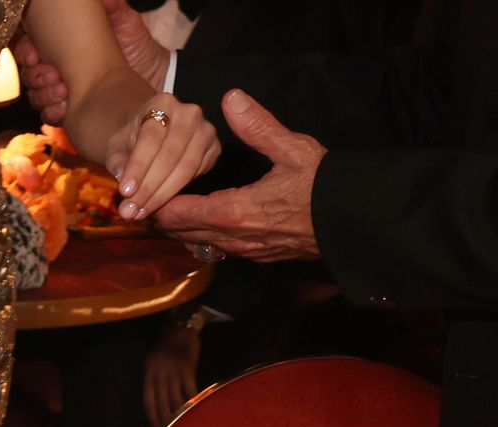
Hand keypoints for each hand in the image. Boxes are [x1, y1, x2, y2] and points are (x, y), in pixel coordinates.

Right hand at [12, 0, 167, 124]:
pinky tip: (66, 108)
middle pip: (29, 72)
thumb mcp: (127, 23)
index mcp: (65, 44)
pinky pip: (49, 115)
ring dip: (44, 95)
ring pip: (36, 95)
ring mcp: (63, 90)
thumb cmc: (140, 47)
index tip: (35, 54)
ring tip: (64, 91)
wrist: (156, 78)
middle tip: (53, 75)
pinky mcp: (71, 110)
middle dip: (36, 75)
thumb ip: (113, 8)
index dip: (26, 50)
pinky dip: (53, 112)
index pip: (31, 46)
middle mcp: (59, 67)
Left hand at [105, 92, 218, 220]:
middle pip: (170, 156)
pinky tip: (155, 207)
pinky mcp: (214, 150)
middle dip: (148, 188)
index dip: (138, 167)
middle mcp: (190, 114)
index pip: (151, 138)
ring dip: (161, 196)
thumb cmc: (132, 139)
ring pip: (185, 169)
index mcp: (163, 104)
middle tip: (129, 211)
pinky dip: (175, 194)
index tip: (125, 191)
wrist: (150, 134)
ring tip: (139, 213)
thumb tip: (122, 177)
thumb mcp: (116, 146)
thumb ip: (117, 160)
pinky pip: (196, 175)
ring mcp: (206, 131)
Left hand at [143, 322, 200, 426]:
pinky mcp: (187, 368)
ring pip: (175, 397)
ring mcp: (173, 371)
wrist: (180, 326)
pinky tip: (195, 408)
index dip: (152, 415)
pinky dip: (192, 399)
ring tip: (183, 424)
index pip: (148, 399)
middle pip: (161, 402)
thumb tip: (160, 399)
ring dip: (179, 412)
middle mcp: (159, 374)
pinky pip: (189, 388)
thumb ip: (156, 379)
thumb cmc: (166, 345)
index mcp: (149, 373)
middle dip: (165, 418)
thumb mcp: (154, 361)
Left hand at [152, 90, 323, 261]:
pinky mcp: (256, 257)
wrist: (357, 222)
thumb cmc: (325, 186)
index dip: (153, 202)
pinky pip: (216, 248)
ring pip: (196, 242)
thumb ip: (258, 126)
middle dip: (160, 215)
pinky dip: (200, 234)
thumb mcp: (293, 148)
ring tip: (166, 205)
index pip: (175, 214)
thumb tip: (231, 99)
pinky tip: (202, 218)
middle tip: (144, 196)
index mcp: (233, 212)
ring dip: (179, 227)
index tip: (140, 188)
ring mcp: (244, 251)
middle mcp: (232, 238)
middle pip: (178, 232)